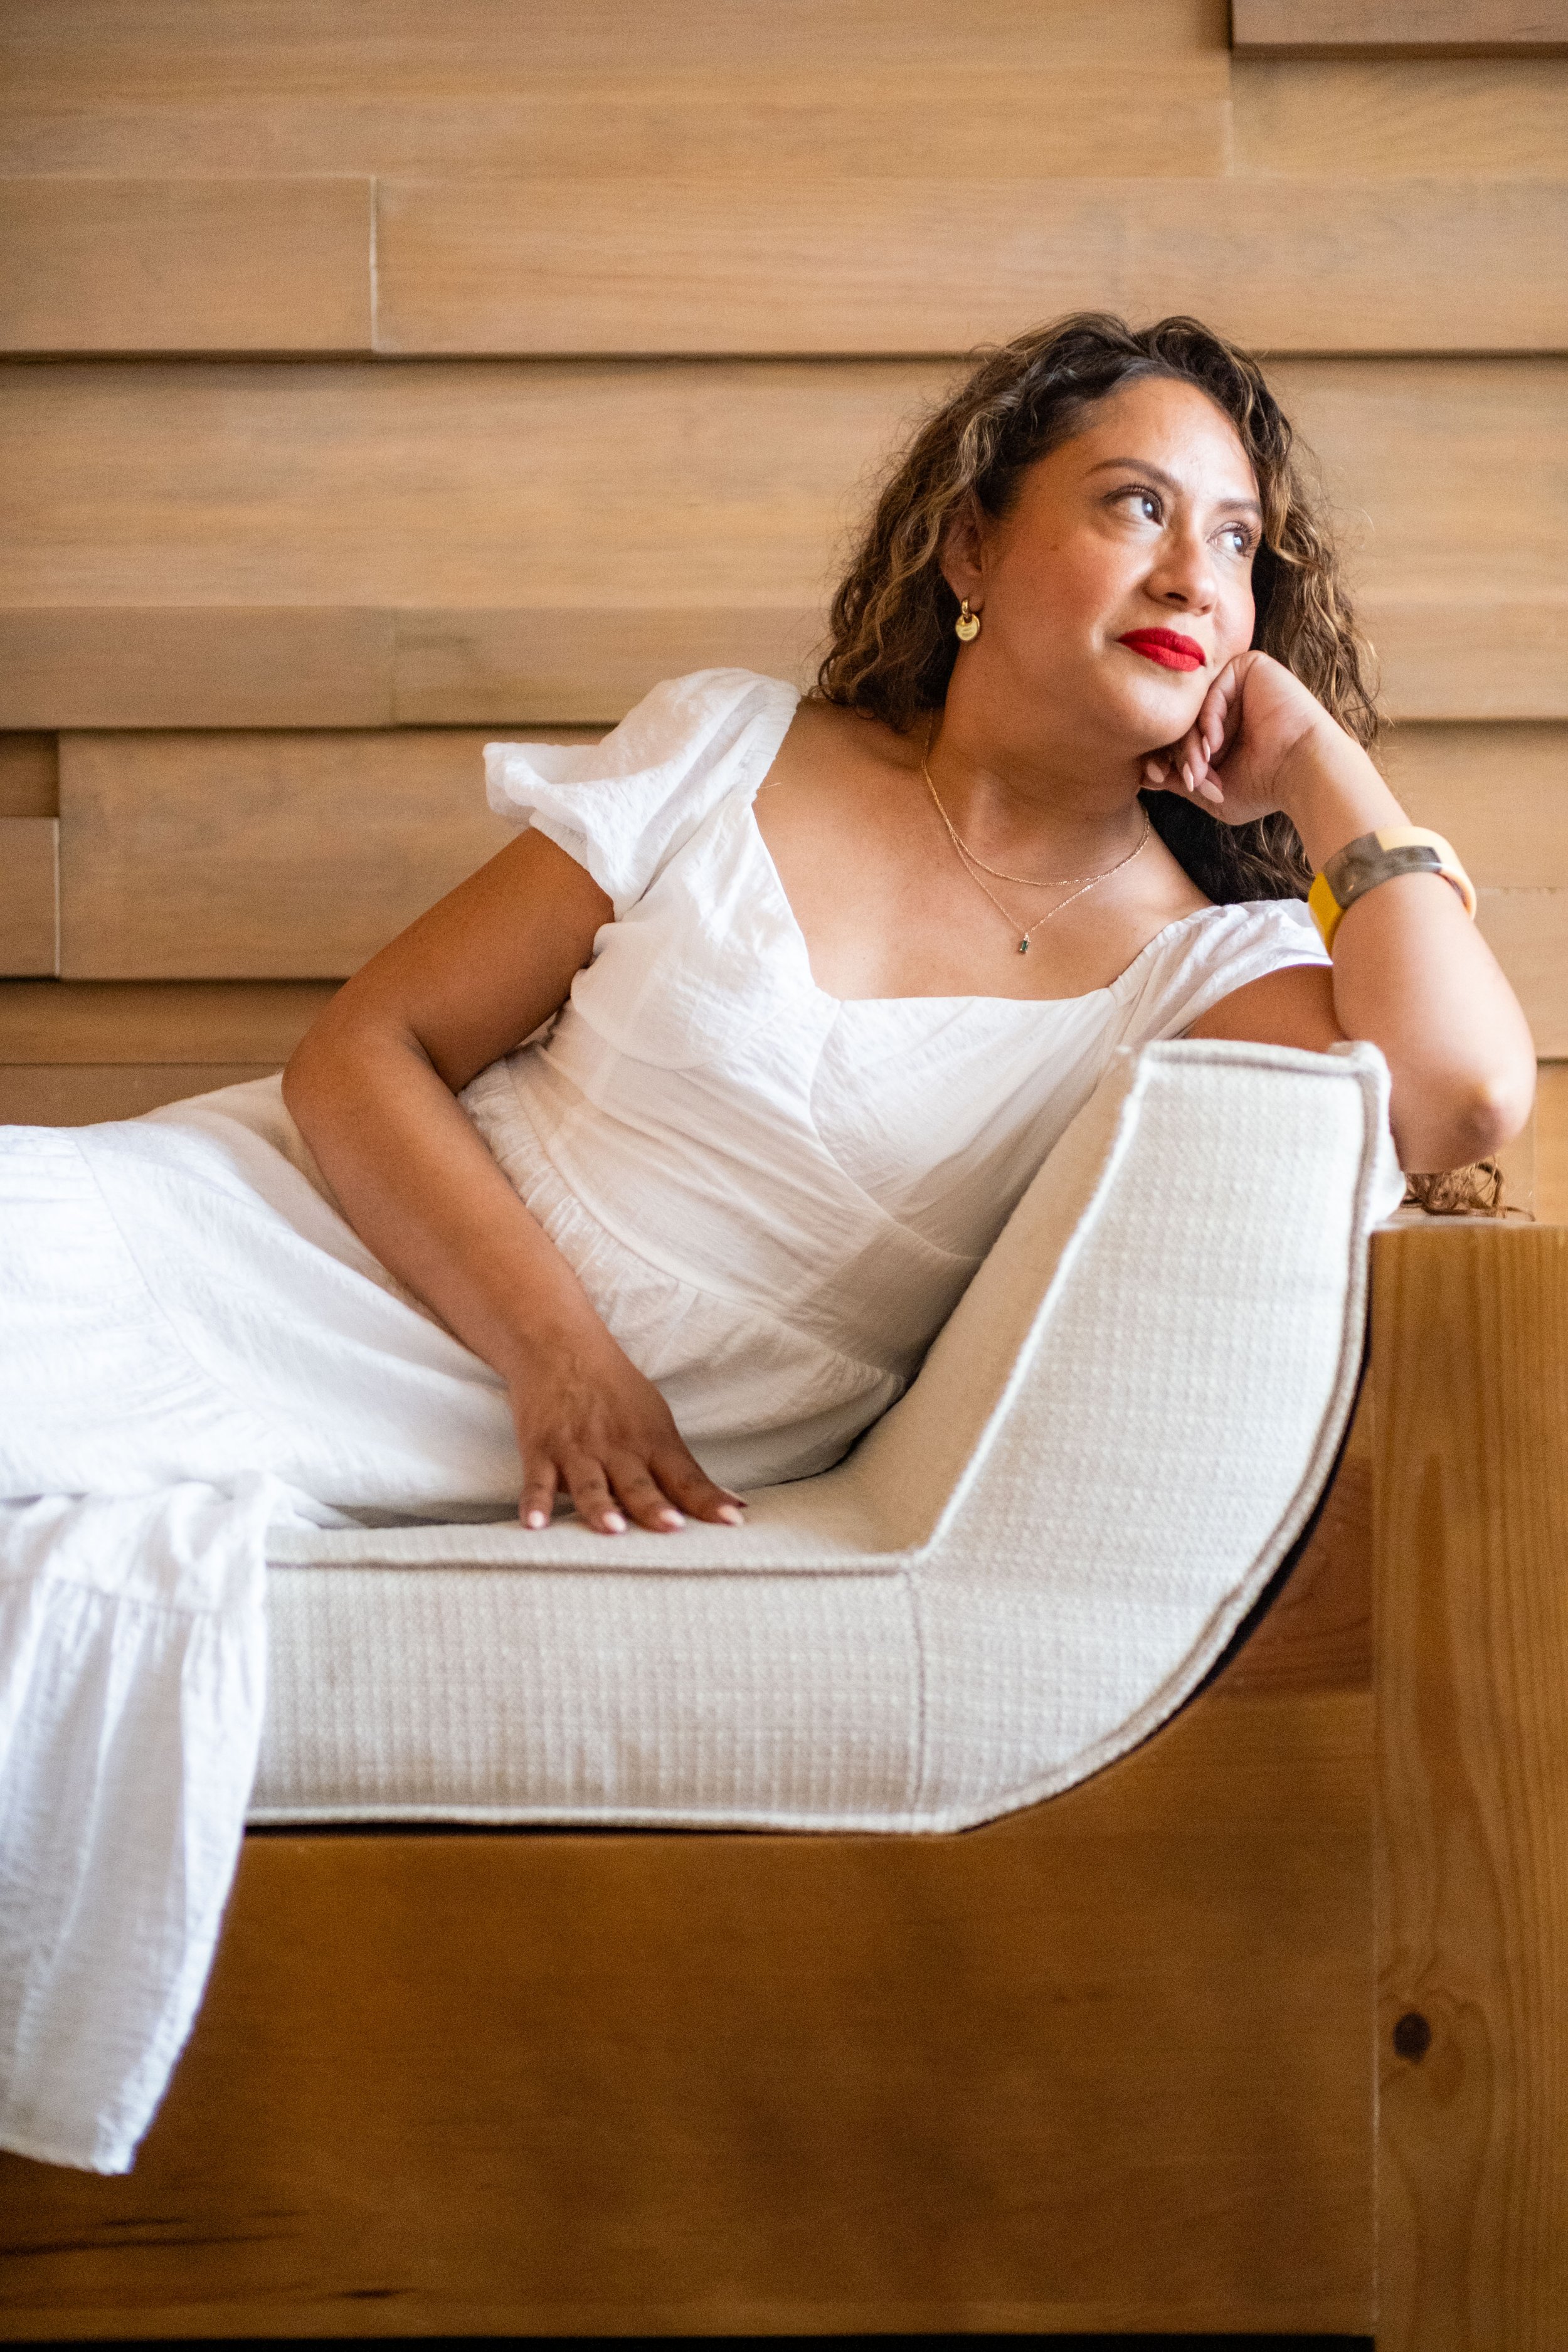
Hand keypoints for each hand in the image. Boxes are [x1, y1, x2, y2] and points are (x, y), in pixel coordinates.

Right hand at [506, 1323, 746, 1535]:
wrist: (558, 1344)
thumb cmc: (614, 1389)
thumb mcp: (654, 1419)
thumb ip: (678, 1466)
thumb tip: (727, 1504)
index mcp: (653, 1441)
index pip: (687, 1478)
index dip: (709, 1500)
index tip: (734, 1521)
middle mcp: (618, 1449)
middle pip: (640, 1485)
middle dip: (655, 1507)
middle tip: (673, 1527)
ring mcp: (577, 1450)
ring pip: (591, 1486)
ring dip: (601, 1508)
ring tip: (613, 1529)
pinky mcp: (540, 1450)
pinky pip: (536, 1482)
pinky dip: (535, 1503)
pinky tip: (535, 1524)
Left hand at [1140, 649, 1338, 828]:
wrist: (1306, 773)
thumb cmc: (1265, 788)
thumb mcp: (1212, 790)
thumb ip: (1179, 778)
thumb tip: (1143, 774)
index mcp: (1222, 727)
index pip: (1178, 733)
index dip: (1163, 757)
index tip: (1155, 777)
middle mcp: (1229, 702)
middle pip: (1182, 719)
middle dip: (1181, 755)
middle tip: (1191, 781)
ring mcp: (1240, 683)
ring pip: (1194, 707)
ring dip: (1192, 743)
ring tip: (1202, 770)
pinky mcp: (1251, 667)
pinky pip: (1213, 689)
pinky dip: (1209, 719)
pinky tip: (1217, 745)